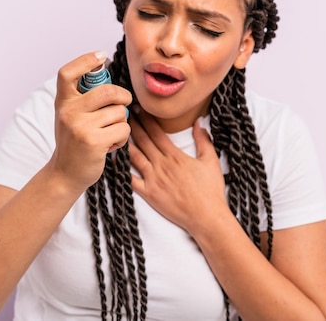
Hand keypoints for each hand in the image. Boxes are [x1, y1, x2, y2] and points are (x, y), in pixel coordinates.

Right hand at [48, 51, 131, 192]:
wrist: (64, 174)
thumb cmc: (74, 141)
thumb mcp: (71, 116)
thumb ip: (83, 97)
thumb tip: (103, 68)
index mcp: (63, 102)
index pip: (67, 73)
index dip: (84, 61)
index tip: (101, 56)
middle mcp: (68, 111)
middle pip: (108, 91)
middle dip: (123, 97)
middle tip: (124, 103)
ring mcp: (80, 126)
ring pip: (119, 112)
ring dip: (121, 123)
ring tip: (108, 133)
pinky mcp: (93, 141)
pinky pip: (123, 129)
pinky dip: (122, 138)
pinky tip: (110, 144)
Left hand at [129, 108, 228, 233]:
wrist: (206, 216)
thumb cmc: (211, 190)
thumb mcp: (211, 161)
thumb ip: (203, 140)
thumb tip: (198, 122)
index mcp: (176, 156)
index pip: (156, 133)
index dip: (146, 120)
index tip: (139, 110)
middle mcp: (162, 165)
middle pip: (143, 141)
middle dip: (133, 126)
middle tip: (124, 115)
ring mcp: (153, 179)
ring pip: (134, 156)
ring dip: (126, 143)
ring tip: (117, 132)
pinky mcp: (149, 194)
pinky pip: (131, 180)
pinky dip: (122, 169)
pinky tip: (115, 161)